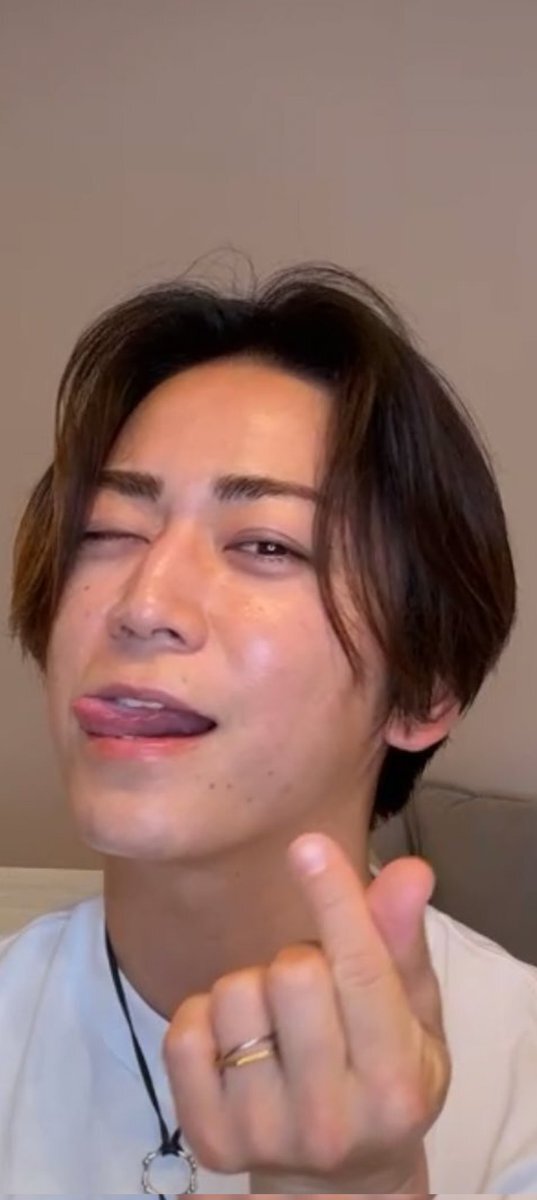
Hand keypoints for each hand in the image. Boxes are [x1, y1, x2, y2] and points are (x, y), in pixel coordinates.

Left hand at [163, 834, 449, 1193]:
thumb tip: (407, 870)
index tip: (309, 845)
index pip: (362, 974)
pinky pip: (185, 1030)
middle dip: (300, 957)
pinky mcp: (209, 1139)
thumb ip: (402, 943)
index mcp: (394, 1084)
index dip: (336, 901)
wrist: (339, 1180)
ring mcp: (264, 1134)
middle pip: (293, 974)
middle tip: (313, 988)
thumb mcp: (414, 1017)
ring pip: (235, 994)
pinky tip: (236, 1039)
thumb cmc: (383, 1077)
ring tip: (277, 1019)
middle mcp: (331, 1119)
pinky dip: (205, 1015)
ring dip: (253, 986)